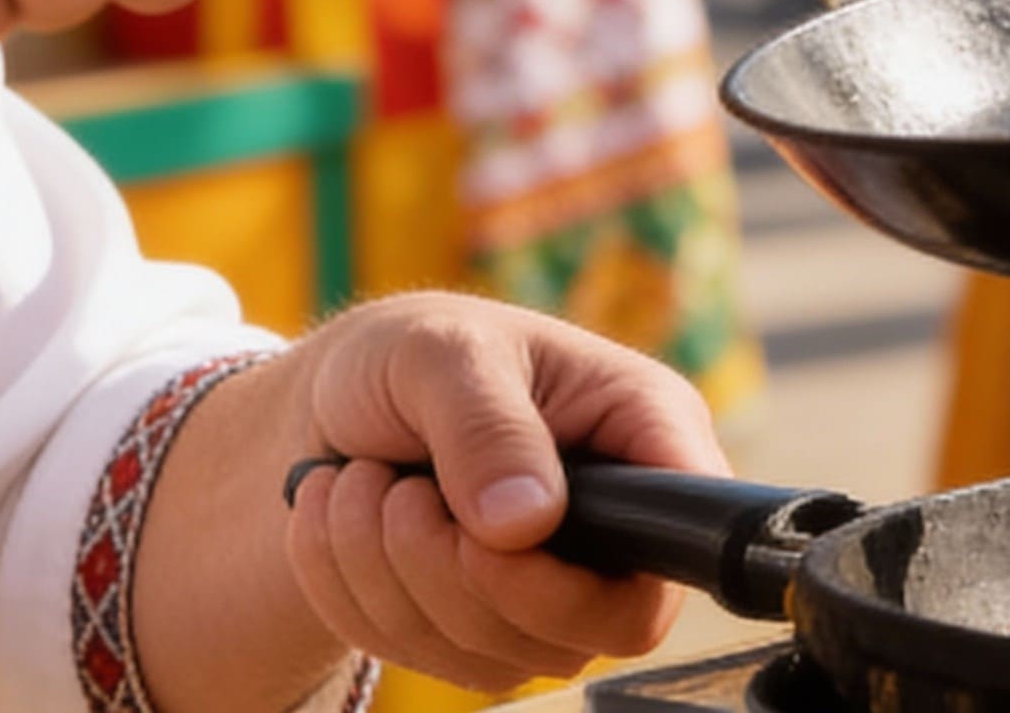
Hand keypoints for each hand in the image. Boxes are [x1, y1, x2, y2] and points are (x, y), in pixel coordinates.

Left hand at [274, 296, 724, 693]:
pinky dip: (356, 590)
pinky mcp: (485, 634)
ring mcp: (552, 593)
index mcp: (641, 433)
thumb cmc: (409, 355)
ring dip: (387, 568)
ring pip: (492, 653)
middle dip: (453, 569)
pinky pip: (425, 657)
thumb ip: (486, 424)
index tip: (481, 539)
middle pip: (577, 630)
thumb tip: (528, 522)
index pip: (680, 546)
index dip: (584, 577)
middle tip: (393, 489)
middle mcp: (615, 528)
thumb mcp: (443, 351)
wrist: (329, 403)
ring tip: (358, 483)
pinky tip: (343, 520)